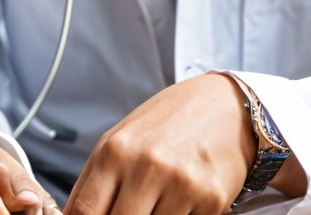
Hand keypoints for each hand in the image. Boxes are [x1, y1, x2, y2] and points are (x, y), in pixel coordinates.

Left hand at [63, 74, 252, 214]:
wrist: (225, 106)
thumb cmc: (167, 123)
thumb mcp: (119, 141)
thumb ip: (93, 182)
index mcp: (115, 152)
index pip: (85, 212)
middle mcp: (147, 167)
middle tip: (128, 211)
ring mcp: (182, 185)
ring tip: (154, 202)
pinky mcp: (212, 201)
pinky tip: (180, 202)